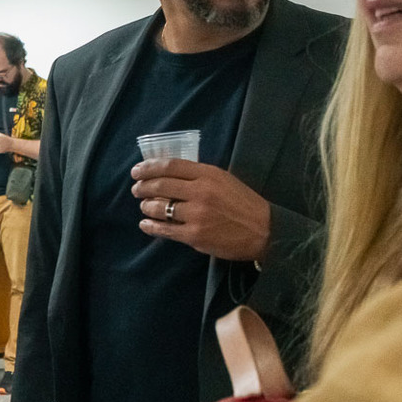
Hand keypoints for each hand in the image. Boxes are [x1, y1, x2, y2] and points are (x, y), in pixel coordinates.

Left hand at [130, 159, 271, 261]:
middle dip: (142, 187)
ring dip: (146, 206)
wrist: (264, 231)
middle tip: (136, 189)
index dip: (148, 168)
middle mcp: (200, 192)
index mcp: (208, 174)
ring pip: (159, 208)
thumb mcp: (224, 180)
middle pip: (160, 185)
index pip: (170, 166)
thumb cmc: (244, 204)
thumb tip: (168, 173)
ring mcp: (196, 215)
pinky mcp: (194, 235)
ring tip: (144, 206)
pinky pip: (164, 230)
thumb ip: (198, 176)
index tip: (137, 171)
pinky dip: (150, 226)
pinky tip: (145, 224)